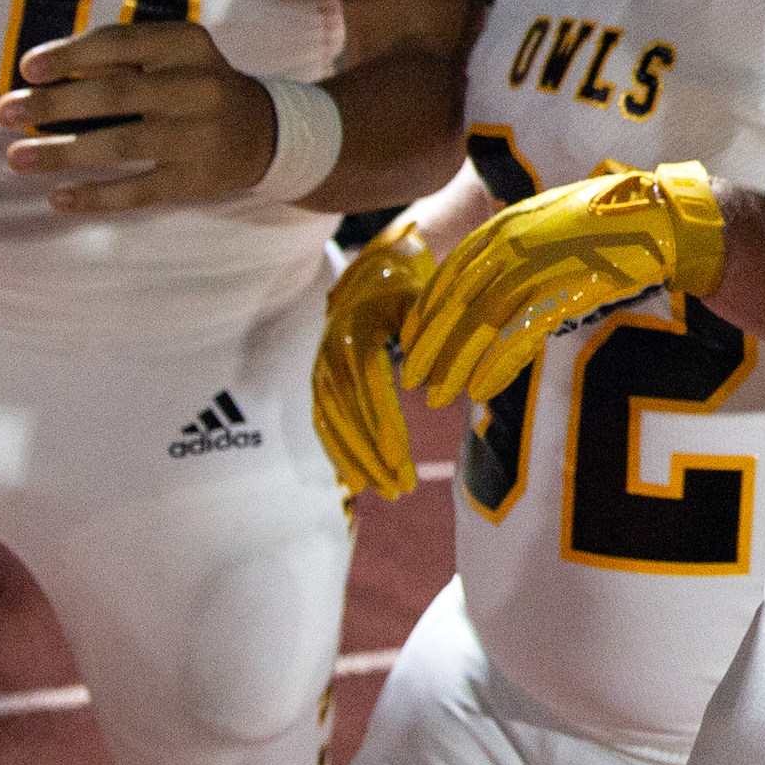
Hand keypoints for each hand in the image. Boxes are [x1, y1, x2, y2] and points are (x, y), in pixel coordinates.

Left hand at [0, 22, 276, 210]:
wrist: (265, 132)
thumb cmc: (194, 85)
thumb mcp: (170, 56)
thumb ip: (116, 56)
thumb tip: (43, 72)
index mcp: (188, 45)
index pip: (122, 43)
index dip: (71, 54)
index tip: (27, 69)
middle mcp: (199, 87)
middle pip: (116, 94)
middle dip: (54, 104)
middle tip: (4, 112)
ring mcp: (200, 136)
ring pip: (122, 145)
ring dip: (63, 152)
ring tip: (16, 158)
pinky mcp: (198, 179)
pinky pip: (140, 190)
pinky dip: (97, 196)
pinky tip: (58, 197)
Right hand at [314, 224, 435, 500]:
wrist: (372, 273)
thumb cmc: (411, 290)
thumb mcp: (424, 303)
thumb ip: (435, 336)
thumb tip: (446, 378)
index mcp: (357, 331)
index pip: (369, 384)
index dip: (382, 422)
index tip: (400, 457)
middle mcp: (331, 352)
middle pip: (349, 413)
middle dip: (374, 454)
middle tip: (403, 488)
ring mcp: (321, 368)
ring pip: (334, 424)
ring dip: (359, 461)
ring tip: (390, 491)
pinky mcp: (319, 381)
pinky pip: (324, 422)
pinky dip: (338, 453)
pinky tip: (357, 482)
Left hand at [402, 161, 727, 406]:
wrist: (661, 218)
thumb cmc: (606, 222)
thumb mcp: (547, 224)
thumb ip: (514, 248)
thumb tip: (484, 280)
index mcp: (504, 227)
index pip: (449, 274)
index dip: (425, 313)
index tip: (407, 343)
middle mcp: (513, 245)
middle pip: (456, 303)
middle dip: (429, 346)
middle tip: (410, 380)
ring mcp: (539, 269)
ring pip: (480, 324)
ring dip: (455, 364)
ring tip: (437, 397)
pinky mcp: (566, 291)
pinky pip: (520, 334)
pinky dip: (496, 365)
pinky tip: (480, 389)